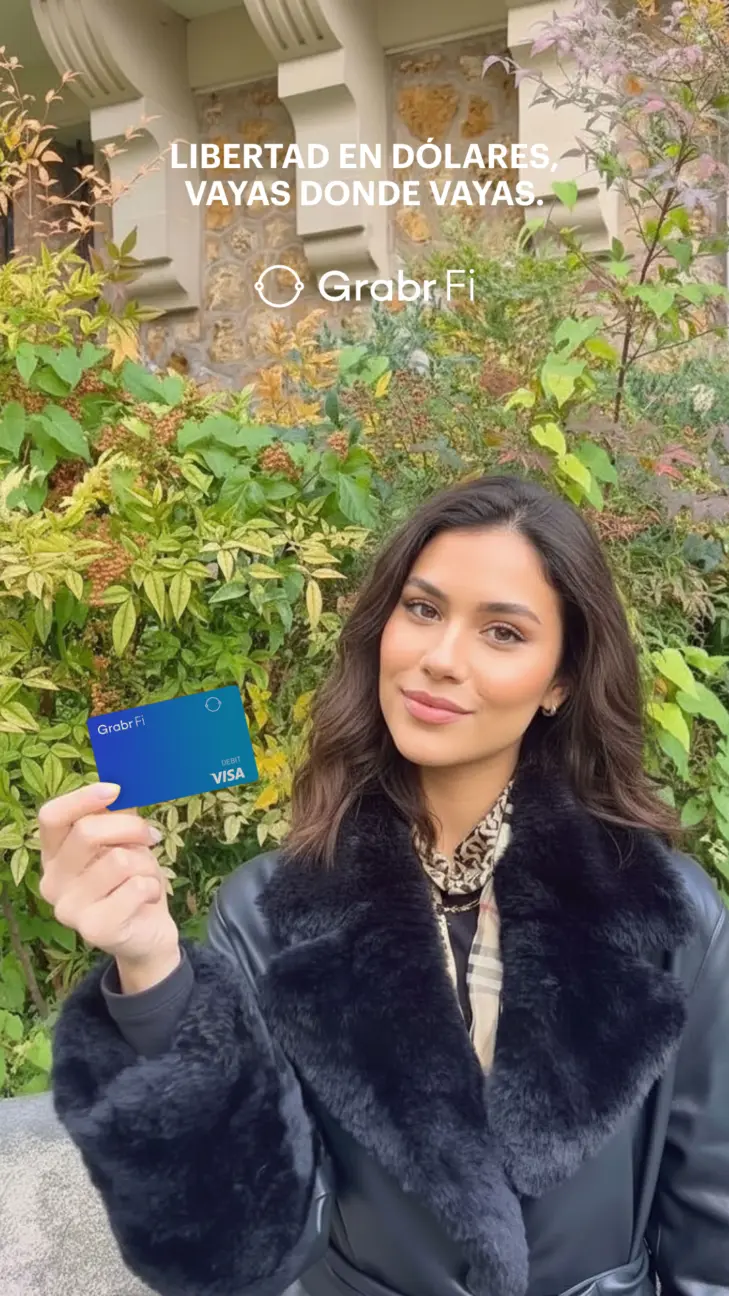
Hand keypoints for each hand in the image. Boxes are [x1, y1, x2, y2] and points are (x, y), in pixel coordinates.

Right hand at [39, 782, 180, 991]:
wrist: (147, 934)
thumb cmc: (132, 882)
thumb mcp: (124, 842)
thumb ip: (116, 813)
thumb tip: (121, 782)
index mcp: (54, 855)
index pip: (51, 816)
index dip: (83, 798)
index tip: (116, 789)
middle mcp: (52, 882)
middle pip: (87, 832)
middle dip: (131, 828)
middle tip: (151, 837)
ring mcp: (69, 909)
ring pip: (118, 861)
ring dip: (146, 864)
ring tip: (145, 878)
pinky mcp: (94, 929)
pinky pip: (135, 886)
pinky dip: (152, 887)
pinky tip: (147, 899)